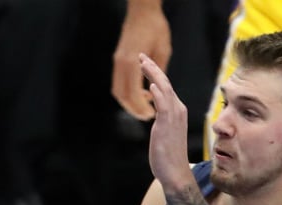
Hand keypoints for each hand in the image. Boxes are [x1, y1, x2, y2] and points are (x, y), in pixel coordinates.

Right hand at [112, 0, 170, 120]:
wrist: (142, 10)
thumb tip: (159, 89)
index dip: (141, 107)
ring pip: (118, 91)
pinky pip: (118, 82)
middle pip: (122, 95)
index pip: (133, 92)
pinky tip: (140, 93)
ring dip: (128, 102)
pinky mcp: (118, 60)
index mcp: (132, 62)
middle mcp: (122, 63)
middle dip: (133, 109)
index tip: (151, 114)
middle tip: (146, 116)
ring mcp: (117, 61)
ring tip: (143, 108)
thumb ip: (159, 71)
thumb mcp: (164, 50)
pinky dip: (127, 92)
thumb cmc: (156, 27)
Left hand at [140, 53, 192, 188]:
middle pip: (165, 83)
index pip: (166, 87)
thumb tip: (156, 116)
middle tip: (141, 56)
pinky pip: (163, 106)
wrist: (176, 172)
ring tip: (143, 63)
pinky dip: (158, 94)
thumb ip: (162, 121)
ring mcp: (174, 117)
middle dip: (153, 69)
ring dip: (153, 75)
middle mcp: (178, 110)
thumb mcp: (164, 133)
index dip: (155, 74)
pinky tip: (151, 85)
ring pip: (164, 89)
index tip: (145, 63)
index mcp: (177, 111)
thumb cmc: (169, 155)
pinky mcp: (167, 125)